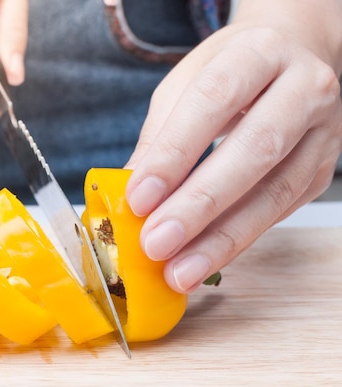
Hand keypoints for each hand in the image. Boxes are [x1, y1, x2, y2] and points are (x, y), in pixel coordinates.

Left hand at [124, 0, 341, 293]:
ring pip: (274, 193)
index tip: (138, 197)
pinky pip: (278, 213)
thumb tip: (127, 192)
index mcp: (259, 52)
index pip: (214, 101)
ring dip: (221, 239)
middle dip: (200, 204)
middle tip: (156, 242)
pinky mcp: (320, 172)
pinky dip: (236, 241)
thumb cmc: (229, 71)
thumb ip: (160, 134)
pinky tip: (202, 261)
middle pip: (254, 150)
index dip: (175, 152)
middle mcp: (303, 88)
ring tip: (178, 270)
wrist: (292, 58)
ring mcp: (322, 133)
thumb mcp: (186, 85)